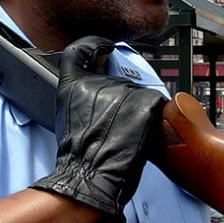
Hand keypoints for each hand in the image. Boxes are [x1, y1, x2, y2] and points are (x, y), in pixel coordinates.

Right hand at [31, 36, 166, 222]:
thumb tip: (98, 95)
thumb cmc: (78, 158)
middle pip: (118, 79)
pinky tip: (143, 132)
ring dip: (137, 110)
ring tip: (128, 135)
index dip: (94, 45)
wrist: (89, 177)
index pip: (81, 50)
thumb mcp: (68, 116)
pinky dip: (153, 117)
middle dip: (122, 99)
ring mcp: (123, 90)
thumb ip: (81, 97)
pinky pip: (155, 103)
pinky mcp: (145, 102)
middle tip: (118, 124)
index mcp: (73, 83)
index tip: (104, 48)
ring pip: (137, 94)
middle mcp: (97, 81)